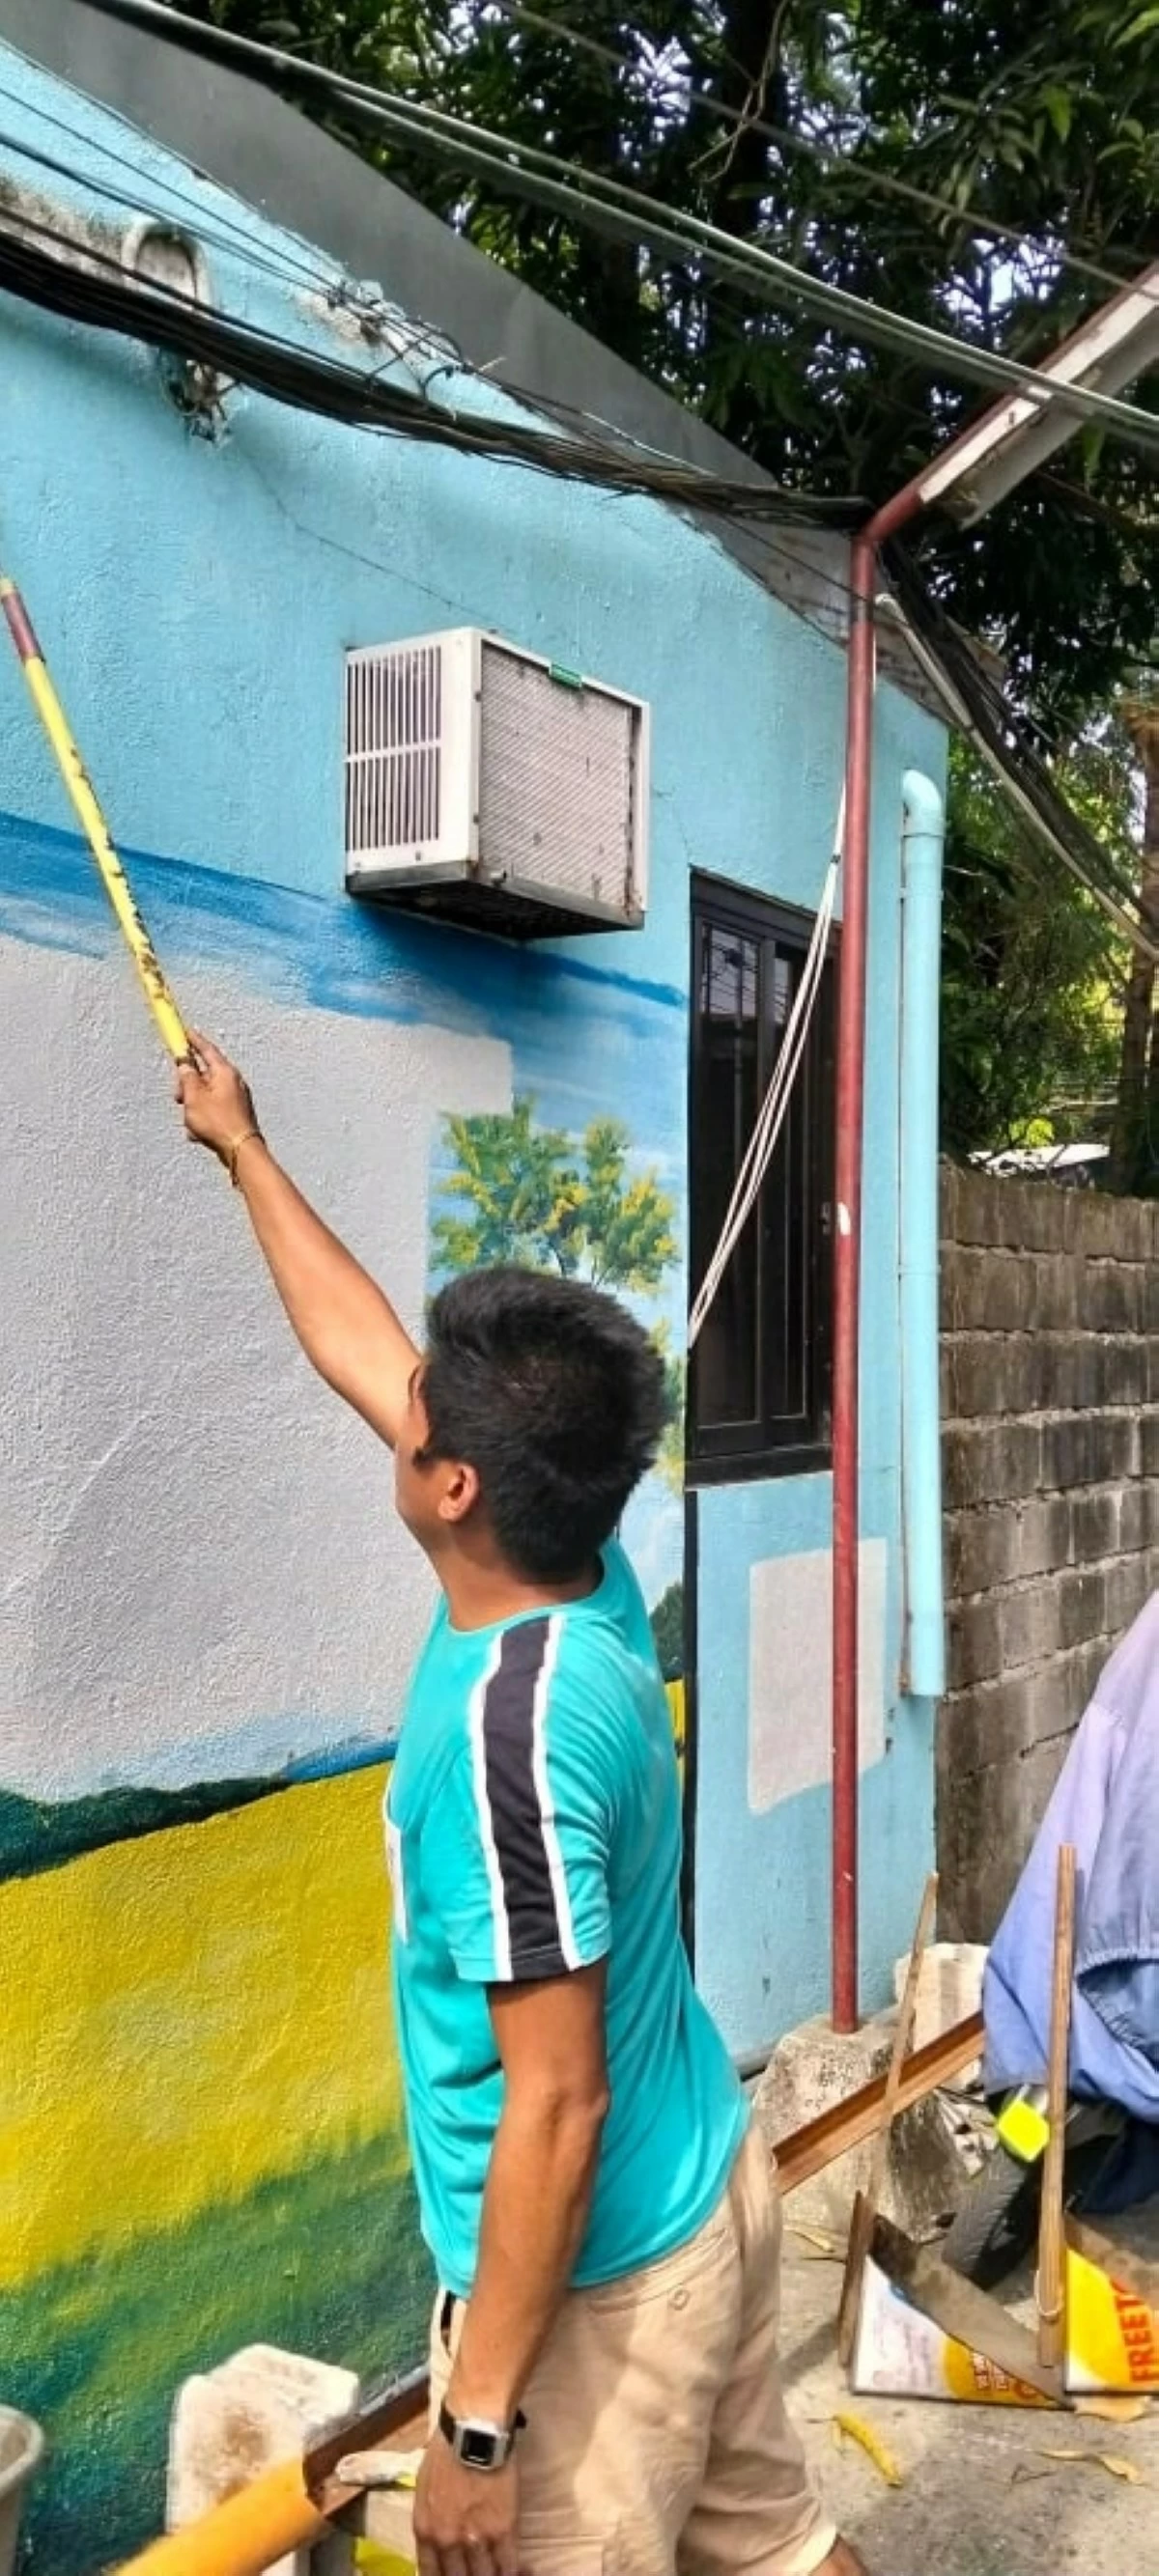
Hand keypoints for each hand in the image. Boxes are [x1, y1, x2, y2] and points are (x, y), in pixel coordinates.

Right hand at [175, 1031, 259, 1166]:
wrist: (240, 1150)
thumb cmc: (219, 1123)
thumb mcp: (193, 1097)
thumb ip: (187, 1077)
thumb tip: (184, 1064)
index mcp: (225, 1072)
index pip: (206, 1049)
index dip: (193, 1040)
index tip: (184, 1032)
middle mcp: (234, 1082)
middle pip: (204, 1074)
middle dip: (188, 1085)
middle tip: (179, 1097)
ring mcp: (237, 1098)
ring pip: (206, 1094)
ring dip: (194, 1105)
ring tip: (192, 1121)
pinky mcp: (236, 1113)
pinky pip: (213, 1110)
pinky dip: (203, 1117)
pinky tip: (199, 1132)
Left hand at [412, 2437, 520, 2575]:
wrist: (472, 2430)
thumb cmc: (446, 2450)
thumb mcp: (424, 2489)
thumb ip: (431, 2520)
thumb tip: (437, 2538)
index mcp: (425, 2531)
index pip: (430, 2575)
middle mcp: (447, 2542)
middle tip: (477, 2572)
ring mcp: (476, 2540)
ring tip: (498, 2573)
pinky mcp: (503, 2531)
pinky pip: (508, 2565)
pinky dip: (512, 2572)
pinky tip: (519, 2572)